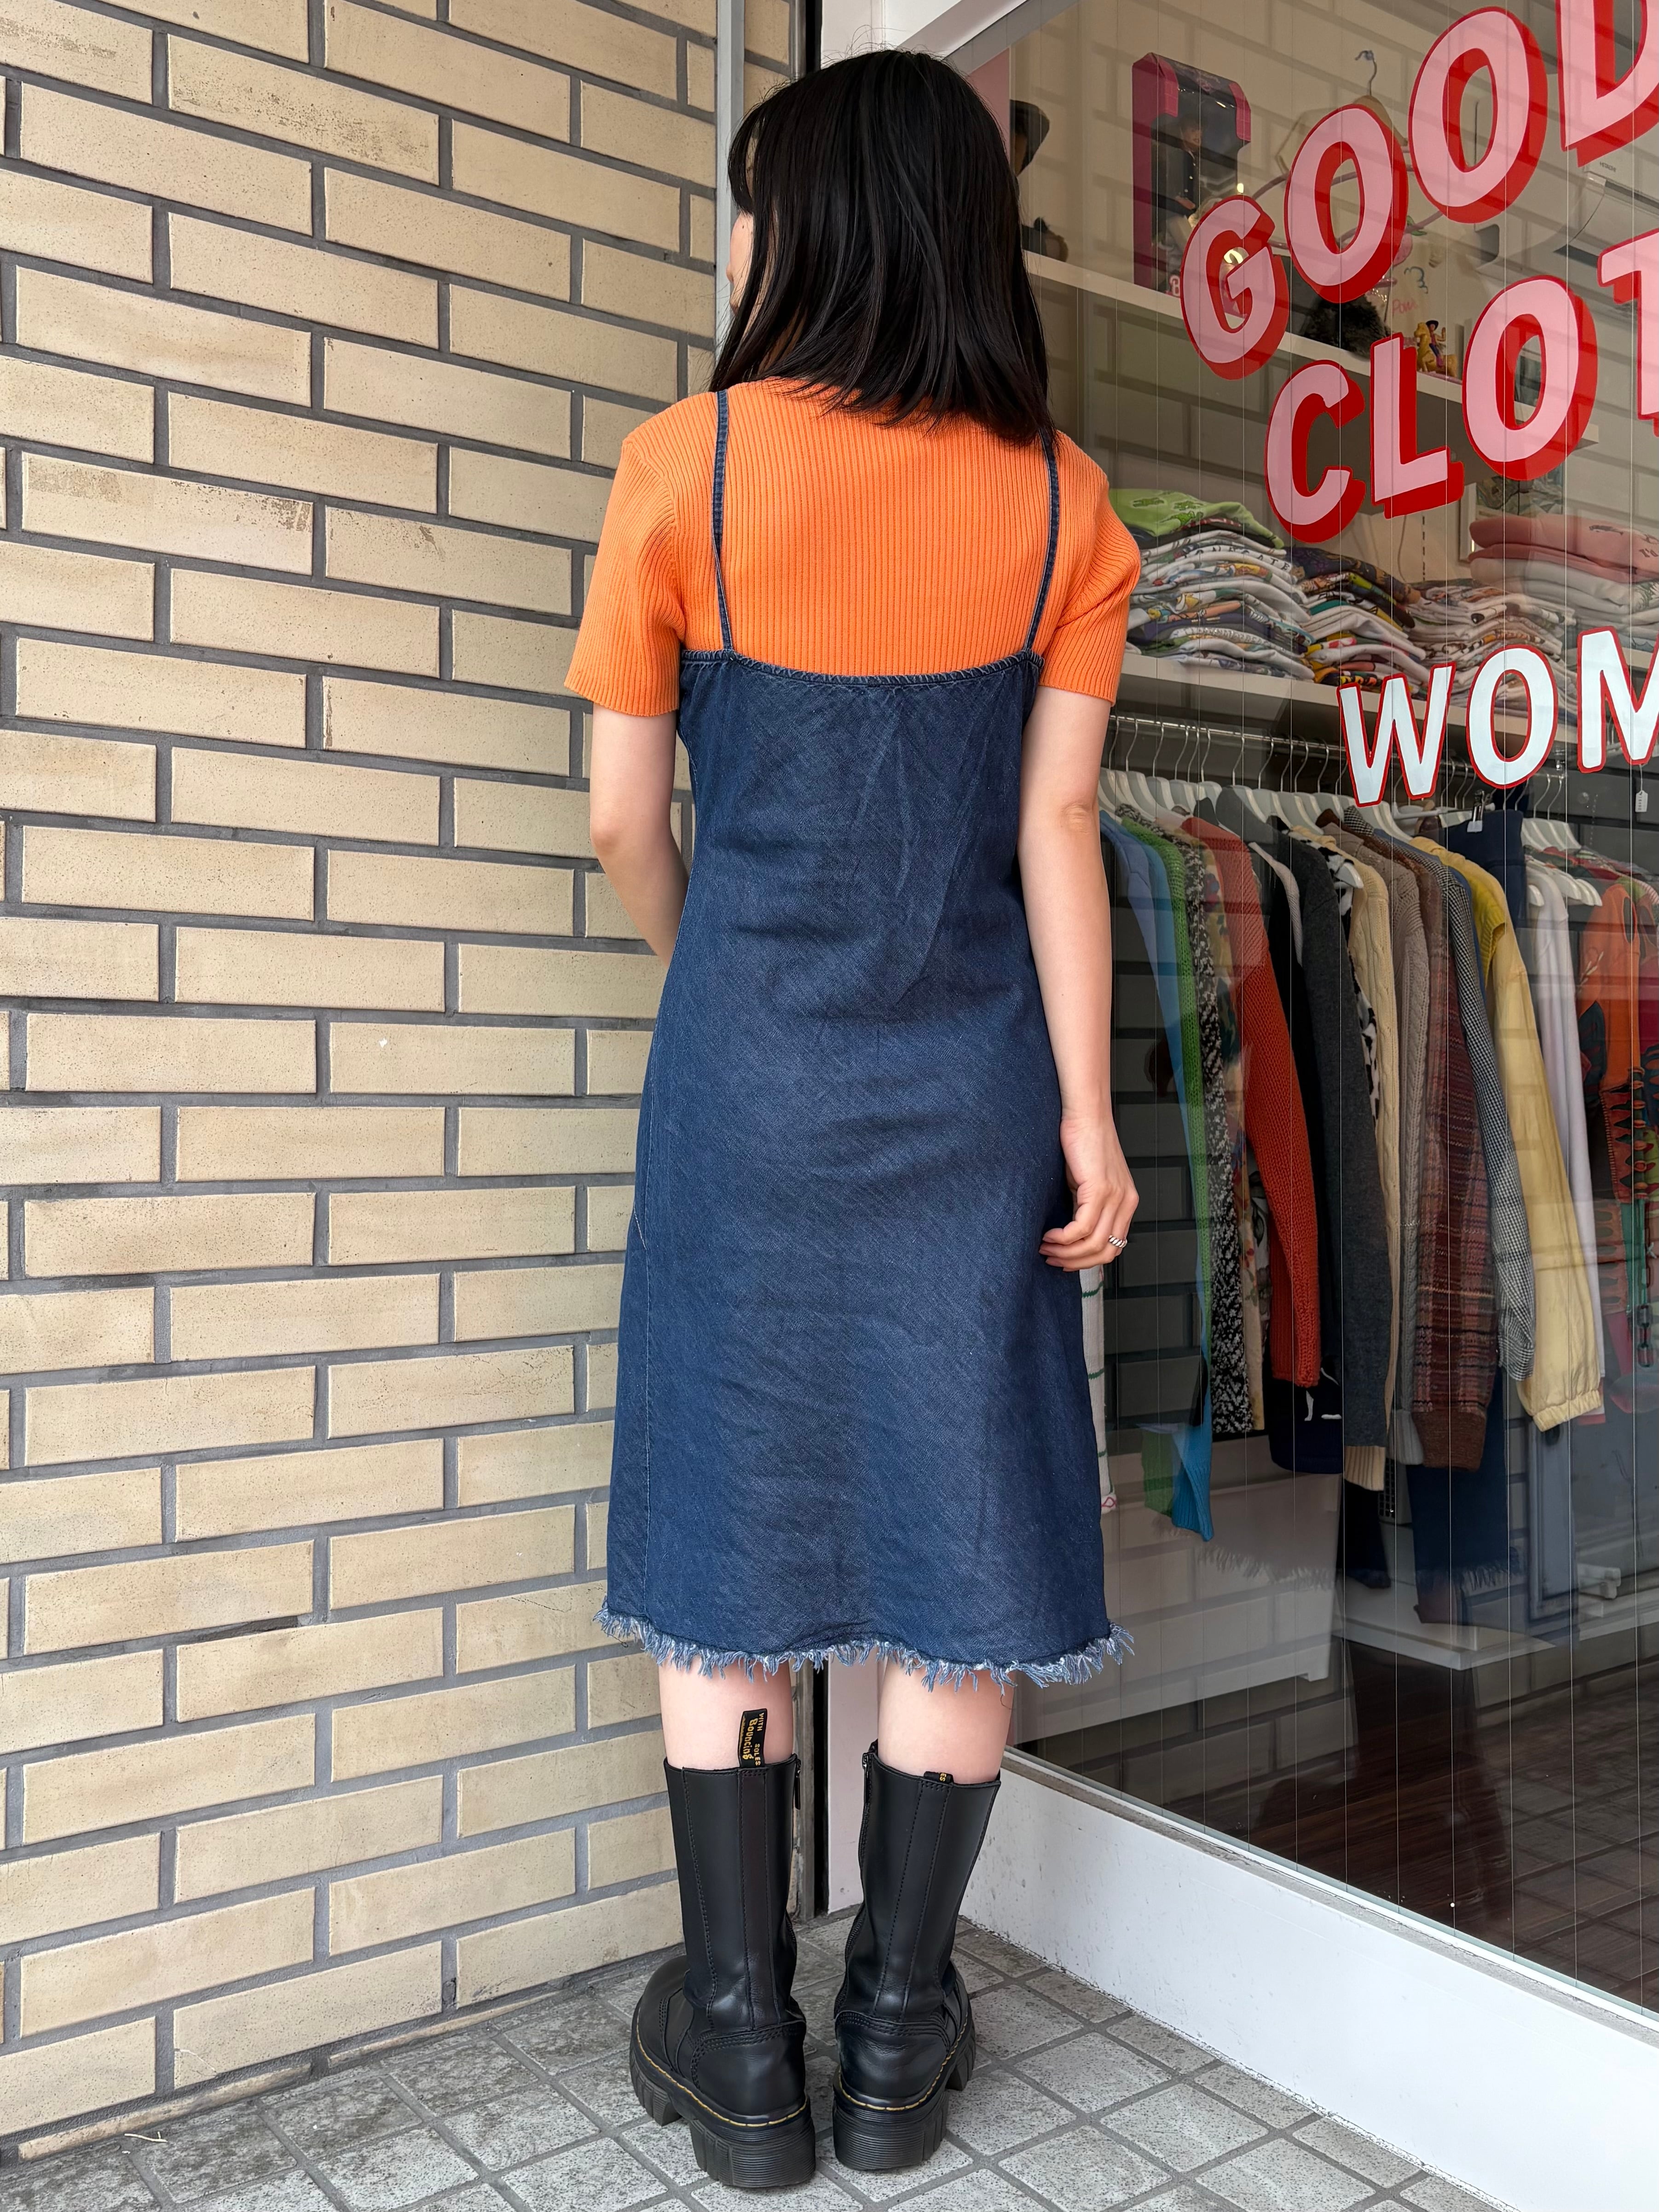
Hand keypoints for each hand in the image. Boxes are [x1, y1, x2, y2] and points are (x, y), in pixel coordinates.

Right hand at [1040, 1113, 1138, 1271]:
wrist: (1085, 1113)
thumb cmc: (1082, 1142)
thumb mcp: (1089, 1181)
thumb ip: (1087, 1205)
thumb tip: (1070, 1233)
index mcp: (1127, 1202)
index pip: (1113, 1247)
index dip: (1088, 1260)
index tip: (1064, 1258)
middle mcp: (1126, 1202)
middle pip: (1105, 1252)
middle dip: (1076, 1262)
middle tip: (1052, 1257)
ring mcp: (1115, 1197)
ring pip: (1093, 1244)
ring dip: (1065, 1252)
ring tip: (1046, 1247)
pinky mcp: (1100, 1189)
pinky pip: (1081, 1229)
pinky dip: (1063, 1238)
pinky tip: (1049, 1234)